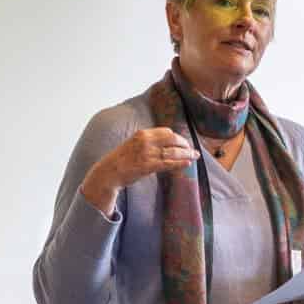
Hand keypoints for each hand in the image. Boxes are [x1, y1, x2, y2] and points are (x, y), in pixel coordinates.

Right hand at [81, 126, 197, 213]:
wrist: (109, 172)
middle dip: (185, 144)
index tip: (183, 143)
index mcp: (142, 134)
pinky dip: (180, 163)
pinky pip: (169, 163)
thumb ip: (147, 142)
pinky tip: (188, 163)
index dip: (177, 137)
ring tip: (194, 156)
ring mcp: (147, 154)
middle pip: (173, 139)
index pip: (166, 132)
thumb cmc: (121, 160)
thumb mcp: (133, 144)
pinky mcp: (148, 166)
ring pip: (173, 152)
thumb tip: (164, 144)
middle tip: (192, 149)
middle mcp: (146, 141)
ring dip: (186, 154)